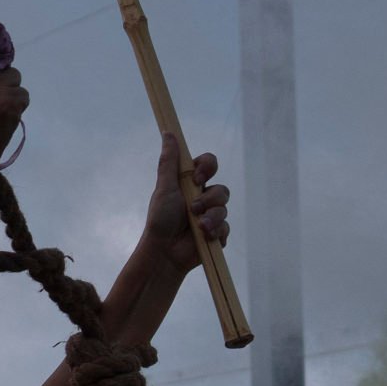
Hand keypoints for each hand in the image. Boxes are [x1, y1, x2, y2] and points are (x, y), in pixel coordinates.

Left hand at [140, 139, 229, 271]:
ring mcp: (211, 216)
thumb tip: (168, 133)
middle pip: (222, 189)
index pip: (209, 164)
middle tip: (193, 209)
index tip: (197, 178)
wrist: (164, 252)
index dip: (207, 167)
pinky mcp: (216, 233)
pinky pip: (226, 227)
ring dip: (211, 217)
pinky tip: (204, 236)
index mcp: (190, 184)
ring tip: (197, 226)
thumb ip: (169, 162)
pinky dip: (215, 231)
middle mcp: (203, 198)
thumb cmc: (160, 219)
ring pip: (224, 208)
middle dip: (209, 199)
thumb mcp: (164, 188)